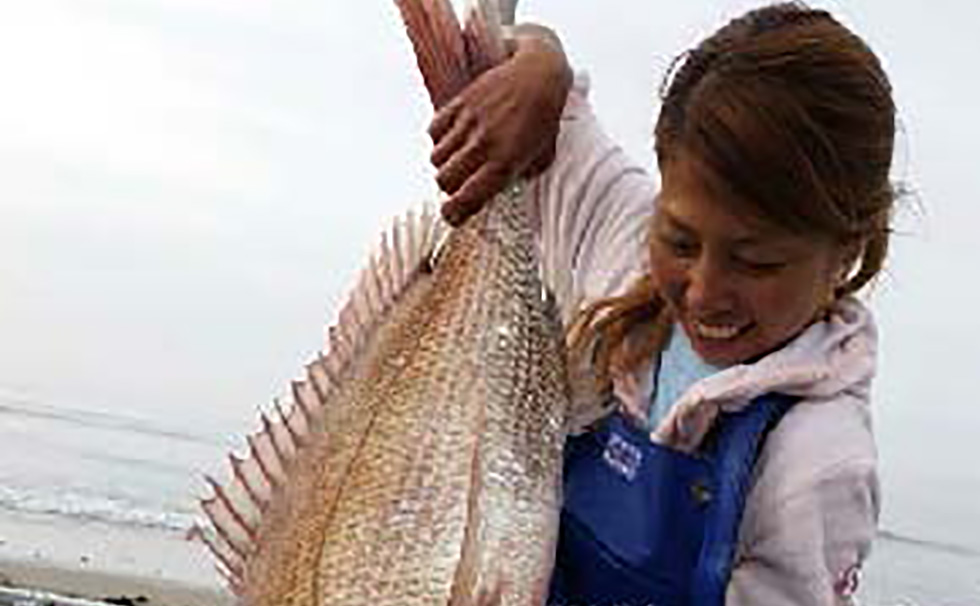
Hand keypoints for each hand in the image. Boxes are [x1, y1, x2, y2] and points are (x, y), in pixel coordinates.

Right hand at [429, 30, 571, 225]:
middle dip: (450, 187)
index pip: (466, 200)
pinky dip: (440, 138)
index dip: (454, 214)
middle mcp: (483, 146)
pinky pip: (433, 130)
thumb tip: (497, 186)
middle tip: (462, 182)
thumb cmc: (544, 117)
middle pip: (444, 181)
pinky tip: (455, 136)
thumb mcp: (542, 157)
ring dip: (445, 163)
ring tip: (460, 156)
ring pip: (436, 158)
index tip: (453, 216)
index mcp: (505, 164)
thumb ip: (519, 176)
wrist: (539, 73)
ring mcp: (468, 124)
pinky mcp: (459, 104)